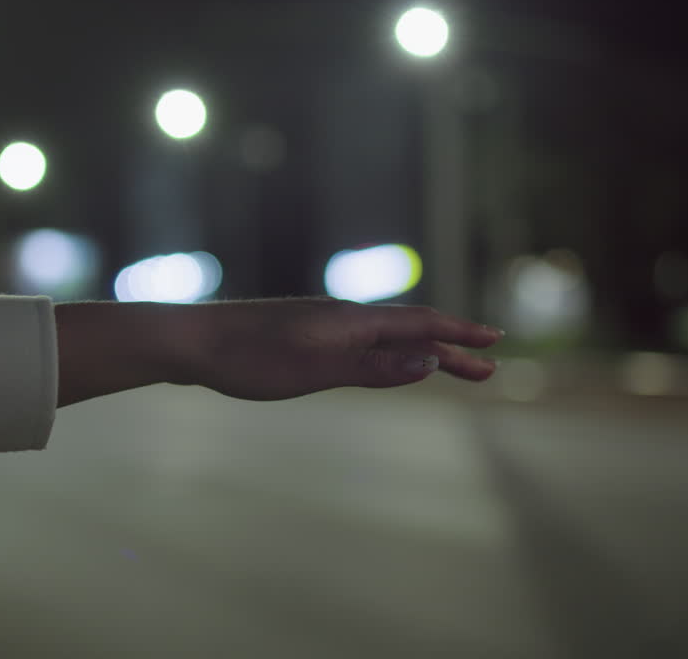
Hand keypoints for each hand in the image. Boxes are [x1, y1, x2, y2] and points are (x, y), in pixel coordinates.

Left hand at [182, 297, 502, 400]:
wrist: (192, 341)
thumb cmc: (250, 359)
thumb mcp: (316, 371)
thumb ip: (373, 368)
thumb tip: (428, 362)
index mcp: (352, 321)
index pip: (420, 325)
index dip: (459, 335)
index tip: (495, 344)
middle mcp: (343, 316)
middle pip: (409, 331)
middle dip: (450, 349)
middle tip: (487, 370)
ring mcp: (323, 324)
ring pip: (385, 336)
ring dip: (421, 353)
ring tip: (446, 368)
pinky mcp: (304, 335)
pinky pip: (363, 342)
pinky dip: (390, 353)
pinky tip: (383, 363)